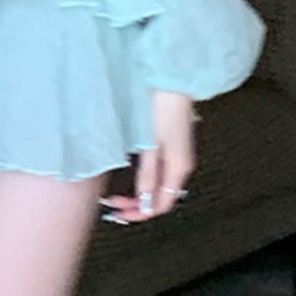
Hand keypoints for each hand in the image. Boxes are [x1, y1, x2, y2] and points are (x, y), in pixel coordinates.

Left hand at [102, 90, 197, 223]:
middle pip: (161, 197)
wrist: (173, 81)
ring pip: (159, 186)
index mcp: (179, 168)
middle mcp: (181, 166)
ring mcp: (177, 156)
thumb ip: (148, 175)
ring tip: (119, 195)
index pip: (162, 204)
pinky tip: (131, 178)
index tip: (119, 213)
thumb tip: (145, 203)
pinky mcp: (172, 147)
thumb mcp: (150, 145)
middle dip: (138, 205)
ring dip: (140, 194)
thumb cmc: (161, 109)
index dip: (141, 213)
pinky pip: (160, 174)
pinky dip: (145, 181)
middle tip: (114, 205)